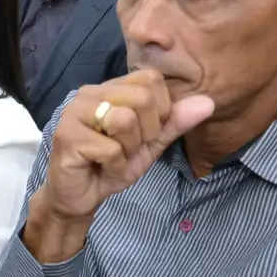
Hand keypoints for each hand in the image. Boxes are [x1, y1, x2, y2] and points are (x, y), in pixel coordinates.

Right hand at [25, 71, 211, 258]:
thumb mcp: (150, 144)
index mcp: (110, 88)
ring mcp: (74, 113)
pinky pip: (110, 148)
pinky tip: (101, 167)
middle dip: (146, 133)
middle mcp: (89, 93)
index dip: (160, 111)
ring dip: (128, 149)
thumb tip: (209, 102)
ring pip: (125, 120)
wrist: (79, 196)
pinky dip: (114, 165)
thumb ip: (175, 122)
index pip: (152, 79)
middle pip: (142, 98)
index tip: (144, 133)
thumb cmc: (111, 165)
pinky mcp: (67, 136)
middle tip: (128, 148)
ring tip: (113, 156)